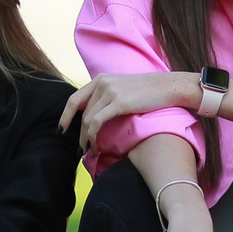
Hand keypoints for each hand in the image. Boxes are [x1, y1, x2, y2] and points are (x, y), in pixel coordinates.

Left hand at [61, 71, 198, 149]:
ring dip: (86, 139)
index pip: (75, 99)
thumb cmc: (150, 92)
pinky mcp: (118, 102)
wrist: (170, 87)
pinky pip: (96, 123)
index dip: (65, 116)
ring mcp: (110, 92)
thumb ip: (109, 97)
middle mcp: (102, 83)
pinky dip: (93, 137)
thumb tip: (97, 115)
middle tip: (80, 149)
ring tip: (89, 152)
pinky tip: (96, 147)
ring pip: (87, 120)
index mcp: (101, 79)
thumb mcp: (124, 88)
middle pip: (81, 113)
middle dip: (77, 133)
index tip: (62, 130)